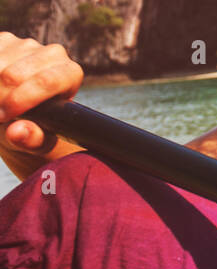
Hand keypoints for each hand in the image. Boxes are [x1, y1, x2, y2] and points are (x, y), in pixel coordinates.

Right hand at [0, 33, 82, 153]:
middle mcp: (52, 53)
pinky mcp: (4, 39)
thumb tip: (17, 132)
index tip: (3, 117)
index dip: (21, 100)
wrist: (24, 112)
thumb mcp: (38, 141)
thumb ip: (32, 140)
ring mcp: (26, 43)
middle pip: (14, 74)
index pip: (46, 81)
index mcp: (70, 73)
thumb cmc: (38, 128)